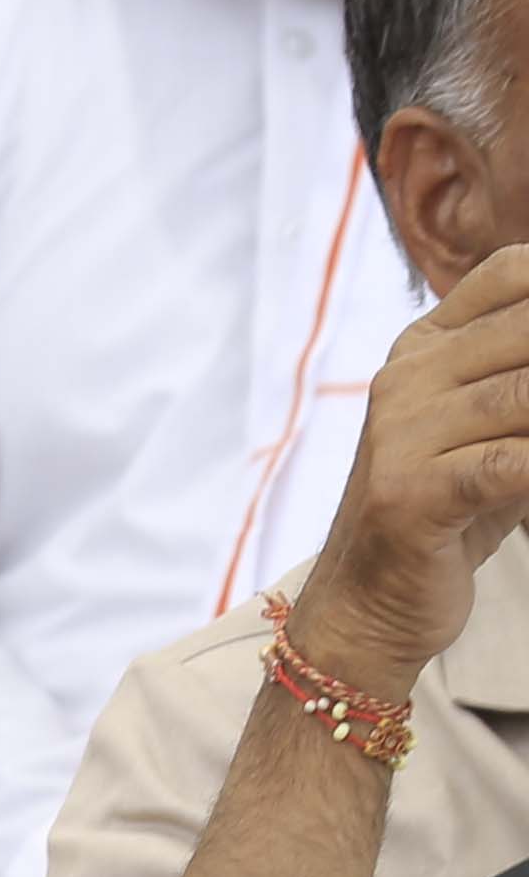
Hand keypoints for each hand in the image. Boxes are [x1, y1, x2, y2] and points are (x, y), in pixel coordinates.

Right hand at [284, 239, 528, 697]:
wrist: (364, 604)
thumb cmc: (448, 510)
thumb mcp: (492, 426)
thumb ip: (525, 379)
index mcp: (423, 348)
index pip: (511, 272)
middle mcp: (406, 377)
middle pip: (528, 328)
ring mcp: (400, 434)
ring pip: (524, 396)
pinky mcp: (411, 494)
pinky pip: (508, 465)